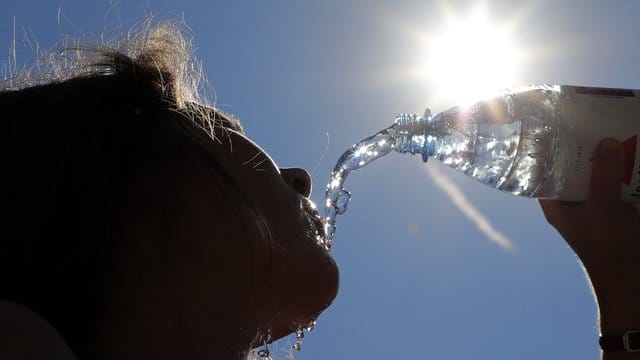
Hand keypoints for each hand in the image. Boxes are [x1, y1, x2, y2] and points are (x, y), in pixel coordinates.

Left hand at [539, 139, 639, 352]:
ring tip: (612, 121)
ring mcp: (597, 200)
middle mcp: (574, 198)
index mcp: (556, 202)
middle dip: (583, 142)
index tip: (548, 118)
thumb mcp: (602, 212)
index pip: (542, 167)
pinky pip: (621, 178)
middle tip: (590, 112)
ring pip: (599, 168)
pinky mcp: (619, 204)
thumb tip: (604, 142)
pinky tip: (633, 145)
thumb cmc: (608, 251)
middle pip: (574, 163)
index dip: (544, 145)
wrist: (634, 284)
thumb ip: (602, 178)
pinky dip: (626, 165)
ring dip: (607, 150)